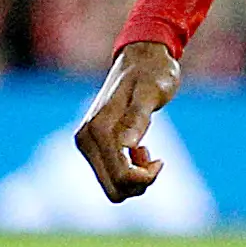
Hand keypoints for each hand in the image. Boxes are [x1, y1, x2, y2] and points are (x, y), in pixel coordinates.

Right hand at [75, 41, 181, 202]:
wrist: (142, 57)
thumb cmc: (152, 72)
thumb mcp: (151, 92)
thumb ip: (137, 118)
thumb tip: (127, 146)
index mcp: (98, 129)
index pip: (120, 177)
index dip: (145, 178)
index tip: (160, 160)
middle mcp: (85, 139)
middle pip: (114, 189)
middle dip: (139, 183)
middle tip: (155, 159)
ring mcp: (87, 143)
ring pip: (113, 186)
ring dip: (135, 178)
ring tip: (147, 151)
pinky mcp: (93, 145)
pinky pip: (112, 176)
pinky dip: (130, 171)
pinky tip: (140, 149)